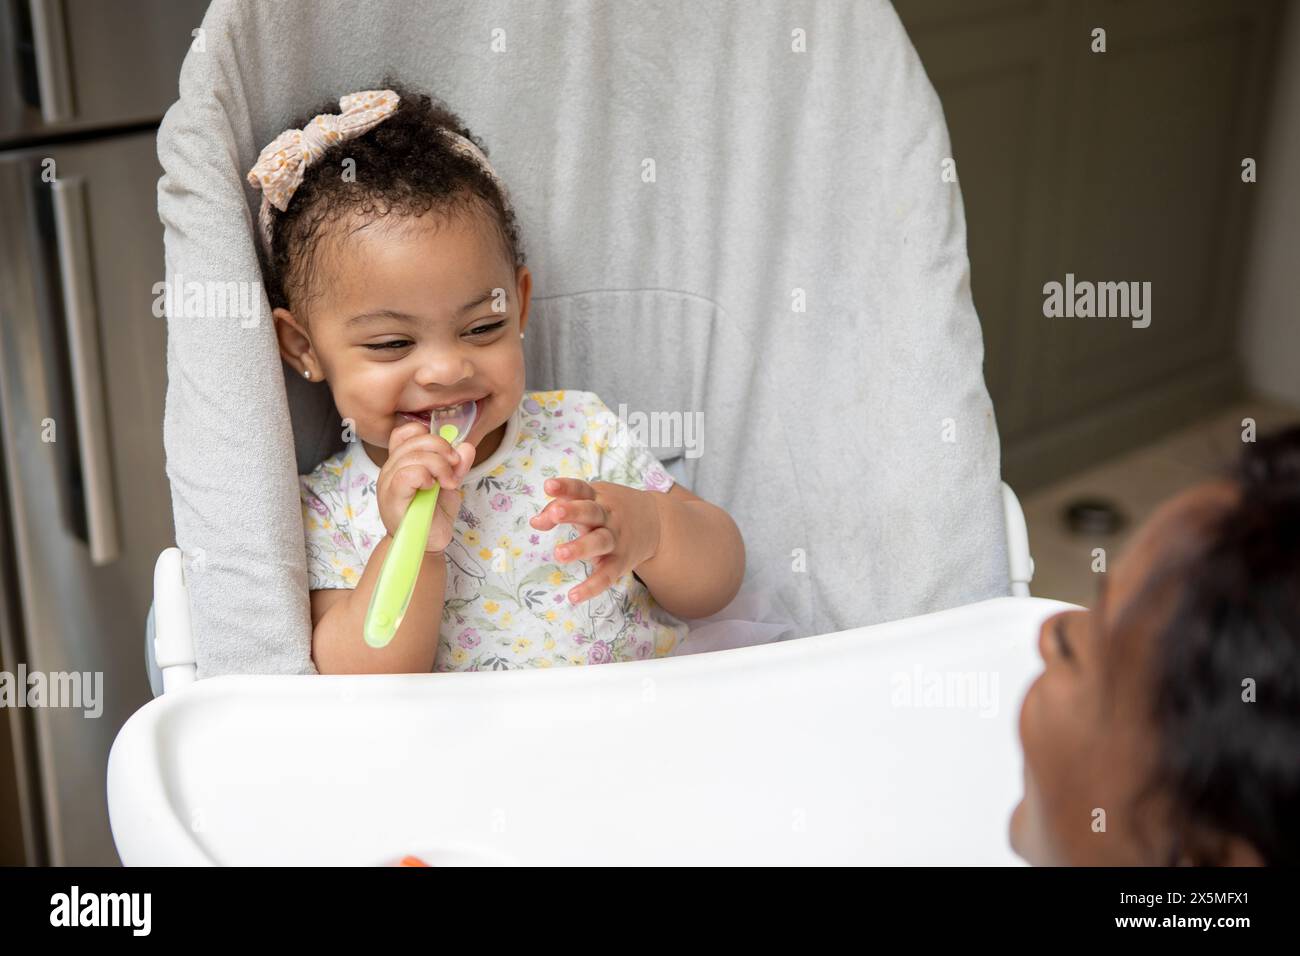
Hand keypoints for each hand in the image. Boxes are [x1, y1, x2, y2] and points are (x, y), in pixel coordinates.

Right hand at [376, 420, 476, 552]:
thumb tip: (467, 446)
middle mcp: (391, 468)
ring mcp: (389, 482)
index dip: (429, 435)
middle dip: (442, 449)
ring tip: (448, 483)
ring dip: (439, 466)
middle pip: (415, 439)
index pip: (407, 432)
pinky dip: (425, 476)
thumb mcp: (450, 484)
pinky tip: (432, 487)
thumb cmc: (433, 515)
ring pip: (413, 455)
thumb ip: (457, 465)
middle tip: (455, 468)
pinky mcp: (392, 498)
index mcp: (402, 461)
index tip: (448, 453)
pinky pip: (406, 474)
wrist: (426, 545)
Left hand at [529, 477, 660, 603]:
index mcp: (597, 497)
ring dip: (580, 547)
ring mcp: (615, 539)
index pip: (579, 489)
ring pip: (599, 542)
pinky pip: (606, 575)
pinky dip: (592, 586)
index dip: (564, 487)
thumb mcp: (591, 500)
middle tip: (556, 513)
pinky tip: (574, 596)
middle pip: (590, 512)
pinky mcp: (621, 562)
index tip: (548, 486)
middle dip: (573, 512)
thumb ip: (561, 507)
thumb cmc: (611, 509)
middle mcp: (607, 516)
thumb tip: (534, 522)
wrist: (658, 523)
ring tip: (559, 554)